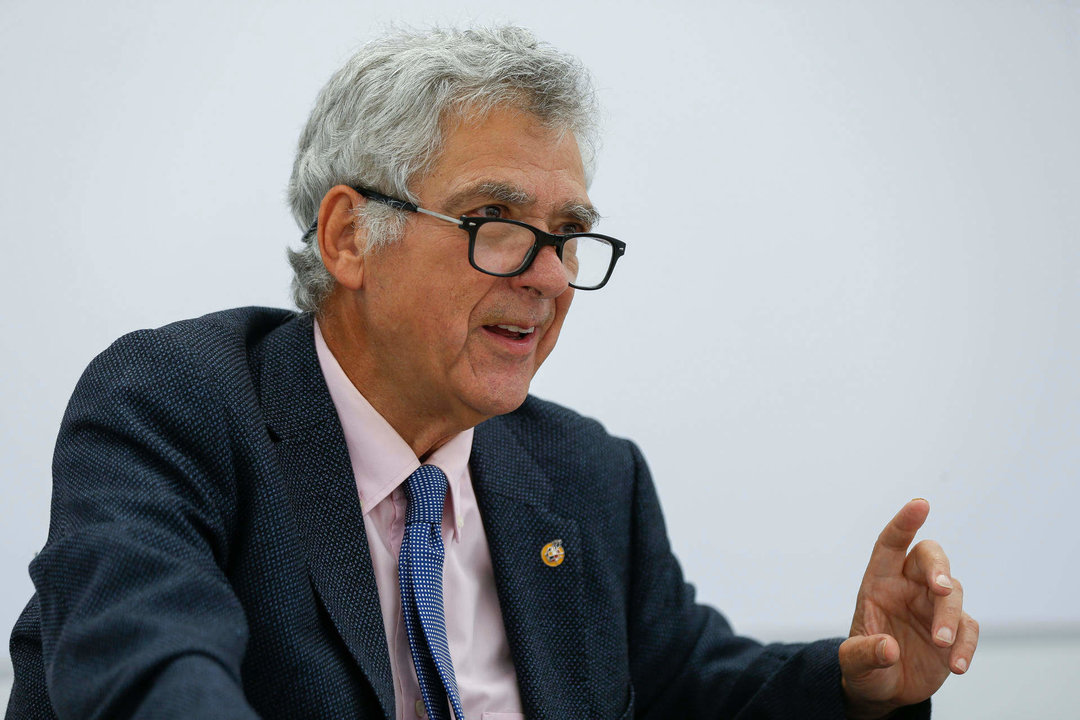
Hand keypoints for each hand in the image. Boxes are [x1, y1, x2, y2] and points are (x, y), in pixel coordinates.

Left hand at [839, 499, 978, 718]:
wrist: (884, 691)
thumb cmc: (864, 666)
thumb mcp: (853, 663)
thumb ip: (864, 655)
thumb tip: (889, 650)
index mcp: (879, 582)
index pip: (890, 544)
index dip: (904, 523)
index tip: (921, 504)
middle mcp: (908, 586)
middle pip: (930, 558)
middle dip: (938, 568)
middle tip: (940, 589)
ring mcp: (933, 607)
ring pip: (952, 593)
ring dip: (949, 617)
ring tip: (940, 644)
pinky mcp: (955, 631)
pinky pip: (968, 628)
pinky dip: (966, 645)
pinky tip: (956, 666)